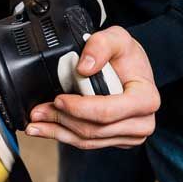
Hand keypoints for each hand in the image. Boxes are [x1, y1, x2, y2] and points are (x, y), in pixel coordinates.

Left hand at [26, 27, 159, 148]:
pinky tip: (47, 129)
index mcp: (146, 99)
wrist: (132, 68)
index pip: (107, 112)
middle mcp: (142, 122)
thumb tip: (83, 68)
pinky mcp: (116, 140)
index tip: (58, 100)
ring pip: (88, 141)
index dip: (79, 109)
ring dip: (58, 132)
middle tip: (37, 112)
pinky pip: (88, 143)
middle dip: (61, 121)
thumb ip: (101, 44)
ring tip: (36, 123)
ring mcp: (130, 135)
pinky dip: (64, 135)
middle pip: (94, 130)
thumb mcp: (117, 38)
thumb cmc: (127, 56)